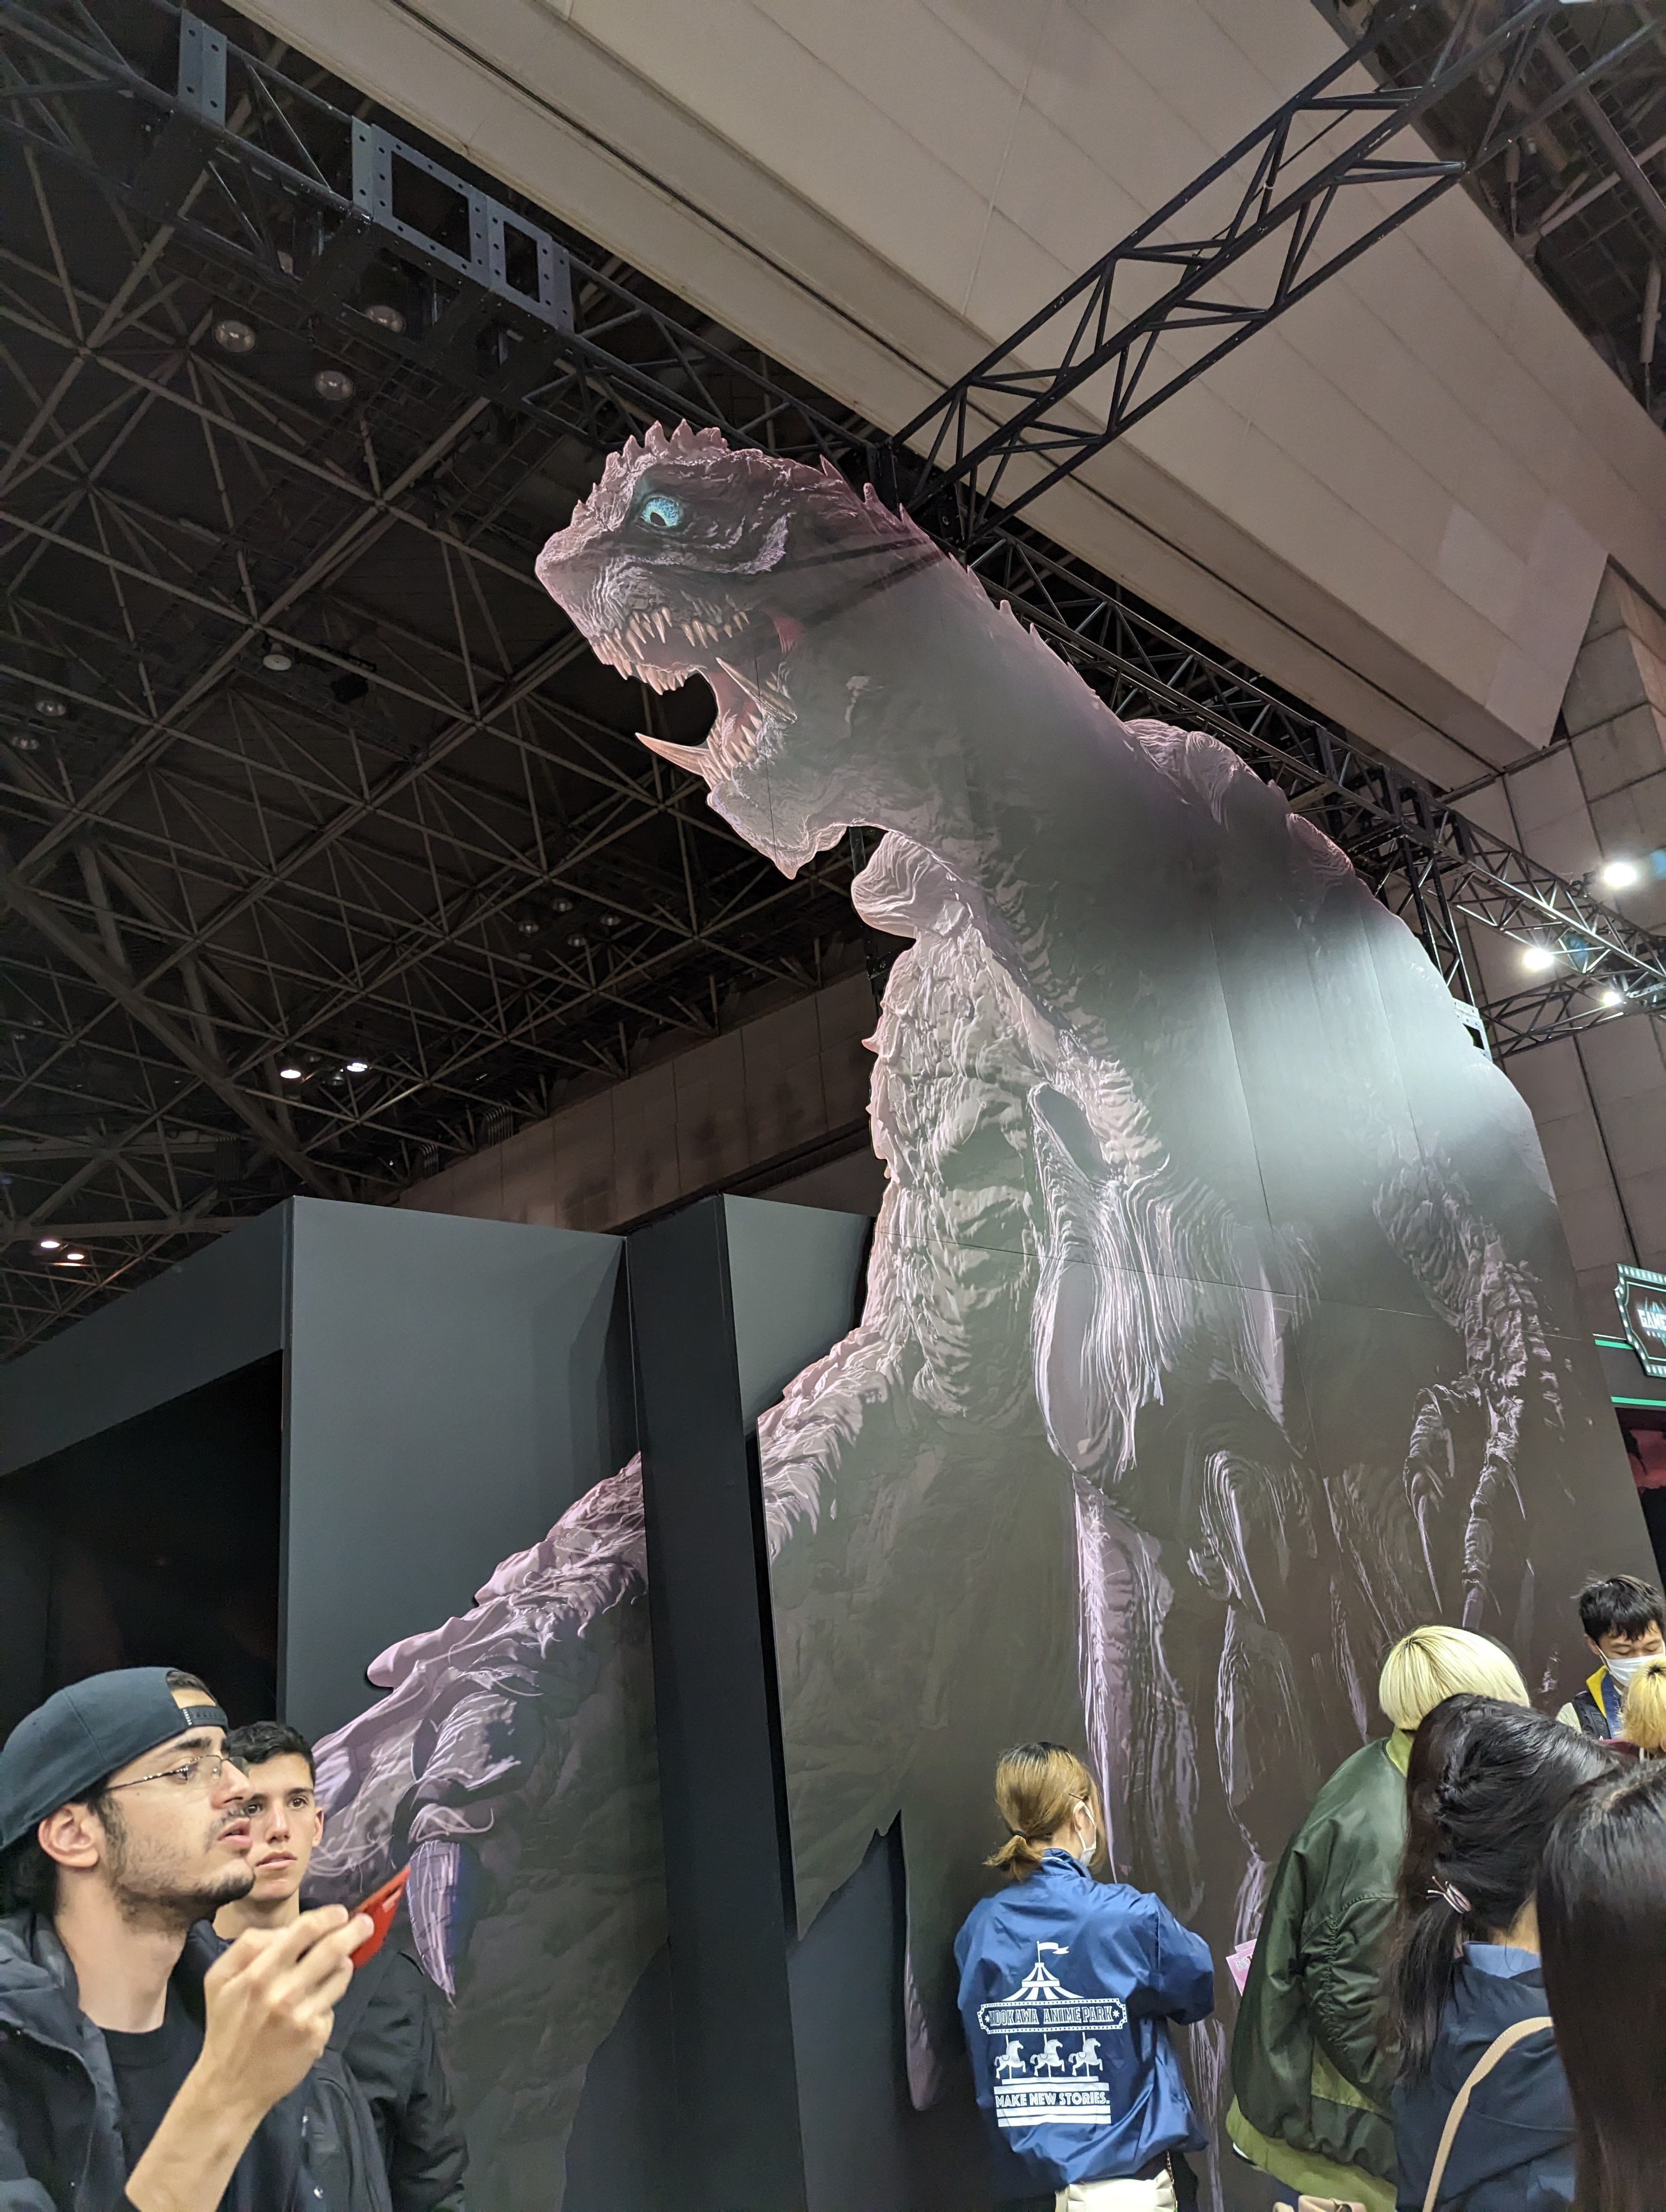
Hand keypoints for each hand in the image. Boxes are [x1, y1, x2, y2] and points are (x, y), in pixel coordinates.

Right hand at [196, 1905, 373, 2117]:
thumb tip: (285, 1932)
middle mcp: (284, 1993)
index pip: (303, 1930)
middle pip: (332, 1948)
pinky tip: (312, 2008)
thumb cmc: (226, 2026)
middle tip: (365, 1923)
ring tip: (338, 1963)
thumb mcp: (219, 1979)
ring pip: (340, 1974)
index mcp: (258, 1974)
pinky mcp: (316, 2036)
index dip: (327, 1916)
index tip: (340, 1912)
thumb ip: (247, 1946)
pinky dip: (326, 2000)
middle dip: (354, 1930)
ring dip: (343, 1963)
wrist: (230, 2086)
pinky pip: (332, 2005)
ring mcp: (303, 2016)